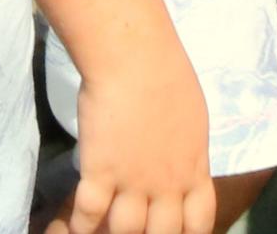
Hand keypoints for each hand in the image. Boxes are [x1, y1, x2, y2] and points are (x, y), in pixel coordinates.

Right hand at [64, 47, 216, 233]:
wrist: (135, 59)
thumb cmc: (168, 76)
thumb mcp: (193, 119)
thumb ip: (187, 152)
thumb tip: (183, 165)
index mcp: (194, 169)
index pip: (199, 221)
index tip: (176, 232)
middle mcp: (166, 184)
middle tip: (137, 229)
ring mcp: (132, 182)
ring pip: (126, 231)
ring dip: (114, 232)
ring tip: (105, 228)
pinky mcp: (100, 172)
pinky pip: (89, 213)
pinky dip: (81, 226)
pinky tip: (77, 227)